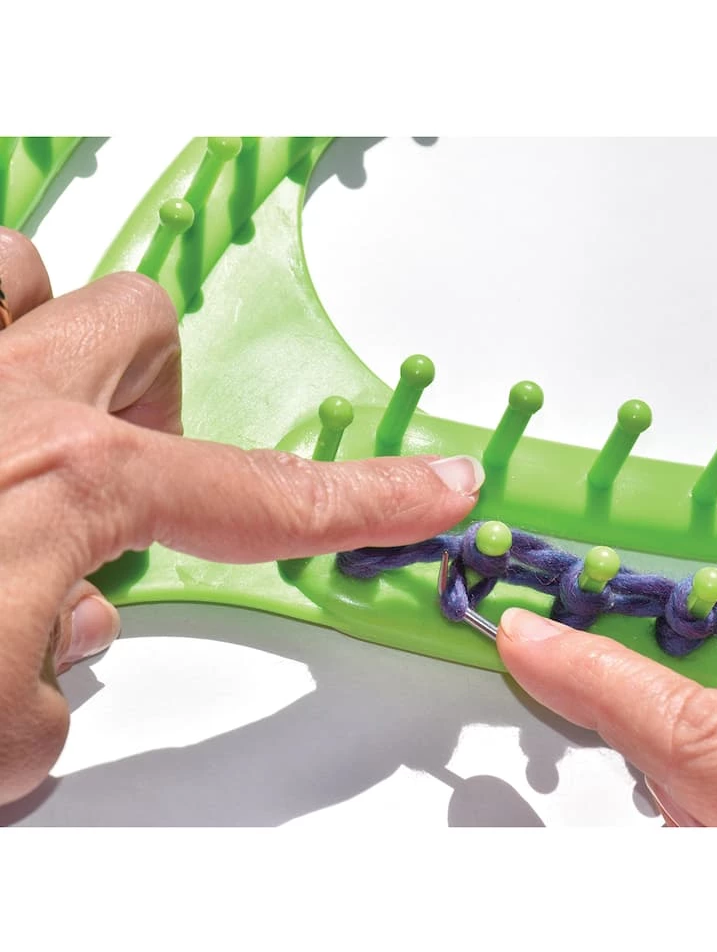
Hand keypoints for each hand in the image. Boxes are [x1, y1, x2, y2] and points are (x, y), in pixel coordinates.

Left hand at [0, 227, 482, 805]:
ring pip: (18, 264)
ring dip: (29, 329)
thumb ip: (42, 687)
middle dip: (152, 389)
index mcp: (67, 491)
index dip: (371, 500)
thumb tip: (62, 632)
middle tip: (118, 468)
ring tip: (7, 406)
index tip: (437, 487)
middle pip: (141, 322)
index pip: (270, 500)